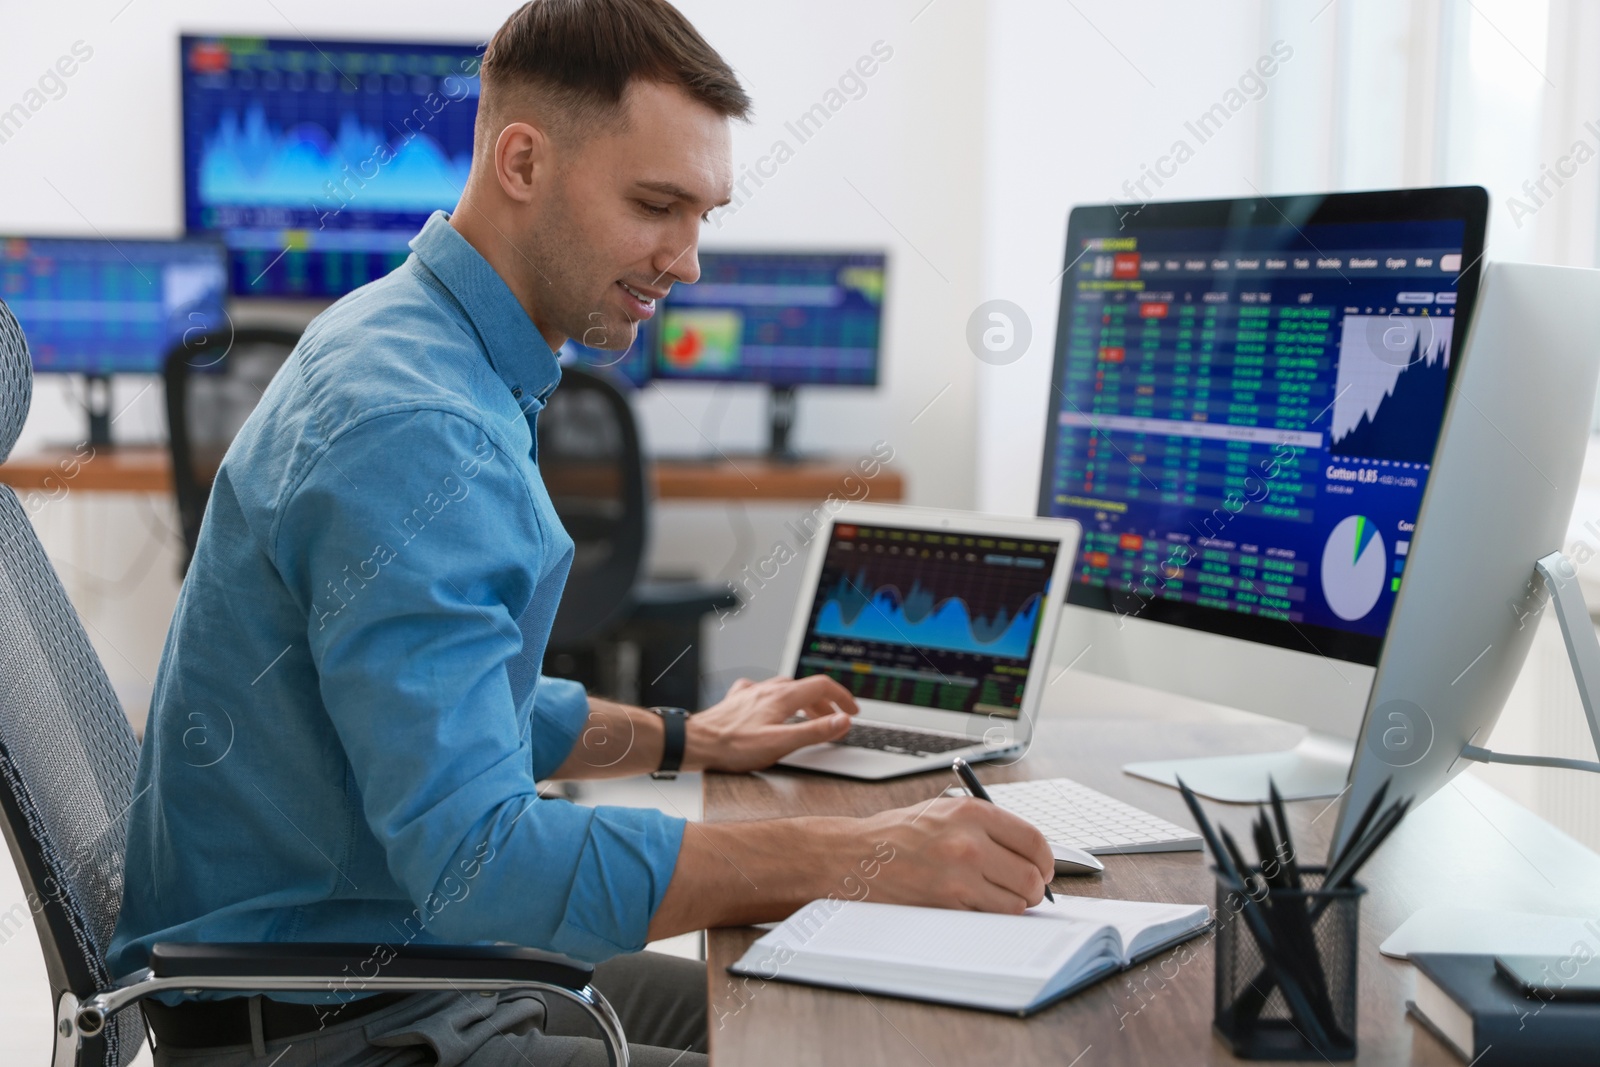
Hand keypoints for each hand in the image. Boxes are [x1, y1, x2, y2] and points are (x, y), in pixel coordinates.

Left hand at [685, 675, 858, 772]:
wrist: (695, 743)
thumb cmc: (733, 747)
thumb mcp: (781, 743)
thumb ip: (814, 732)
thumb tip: (843, 722)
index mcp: (782, 697)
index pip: (822, 687)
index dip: (842, 698)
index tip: (853, 711)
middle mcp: (767, 689)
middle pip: (806, 688)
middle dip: (826, 703)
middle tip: (835, 720)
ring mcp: (751, 693)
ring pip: (785, 689)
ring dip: (803, 701)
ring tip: (808, 717)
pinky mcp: (737, 701)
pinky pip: (762, 692)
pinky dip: (776, 699)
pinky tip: (770, 707)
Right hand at [856, 796, 1053, 912]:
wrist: (853, 857)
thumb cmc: (896, 835)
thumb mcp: (942, 811)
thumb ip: (985, 825)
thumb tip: (1027, 851)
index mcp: (971, 813)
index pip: (1033, 840)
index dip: (1046, 860)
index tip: (1045, 868)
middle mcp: (969, 843)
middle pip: (1031, 876)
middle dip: (1035, 888)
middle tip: (1027, 890)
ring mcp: (958, 878)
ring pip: (1015, 904)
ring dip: (1014, 906)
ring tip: (998, 898)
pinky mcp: (946, 906)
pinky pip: (988, 918)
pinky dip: (989, 917)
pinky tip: (975, 906)